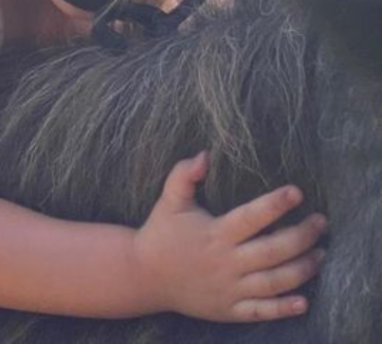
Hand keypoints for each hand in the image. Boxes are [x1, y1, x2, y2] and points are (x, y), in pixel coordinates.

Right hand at [133, 151, 326, 321]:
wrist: (144, 274)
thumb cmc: (161, 233)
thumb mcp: (169, 200)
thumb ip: (184, 174)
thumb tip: (204, 154)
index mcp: (215, 234)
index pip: (252, 217)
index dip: (275, 204)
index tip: (297, 192)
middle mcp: (226, 262)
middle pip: (273, 250)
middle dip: (302, 236)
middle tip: (321, 222)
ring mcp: (230, 289)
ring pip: (275, 281)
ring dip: (303, 269)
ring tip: (321, 254)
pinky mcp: (229, 310)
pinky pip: (262, 311)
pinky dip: (284, 308)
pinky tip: (304, 301)